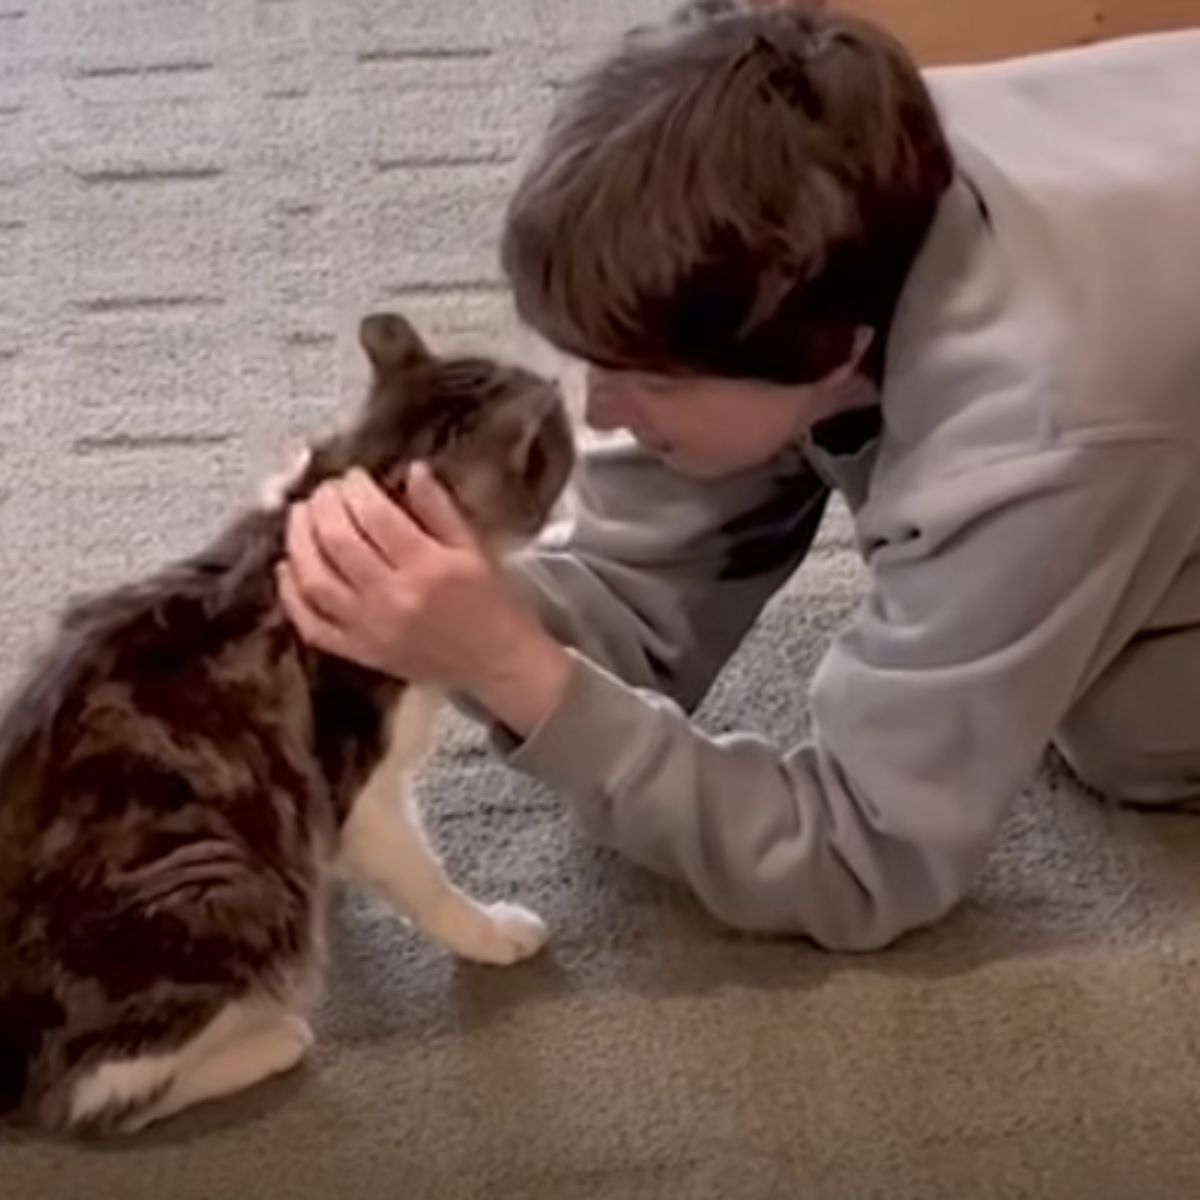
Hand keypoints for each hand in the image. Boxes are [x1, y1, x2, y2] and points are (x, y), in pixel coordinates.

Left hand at [277, 464, 571, 734]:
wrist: (500, 666)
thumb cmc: (493, 605)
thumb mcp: (474, 550)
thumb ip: (440, 509)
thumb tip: (413, 470)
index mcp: (428, 568)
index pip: (376, 517)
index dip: (356, 489)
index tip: (353, 476)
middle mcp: (393, 599)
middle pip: (337, 542)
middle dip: (323, 506)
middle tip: (324, 490)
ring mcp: (370, 630)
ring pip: (315, 579)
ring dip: (299, 541)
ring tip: (300, 516)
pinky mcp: (359, 653)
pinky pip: (311, 624)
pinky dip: (291, 595)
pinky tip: (288, 567)